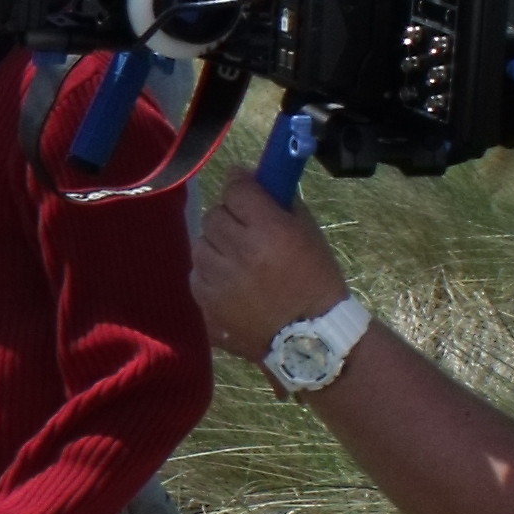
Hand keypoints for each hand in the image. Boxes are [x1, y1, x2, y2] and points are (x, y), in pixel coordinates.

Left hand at [192, 172, 352, 363]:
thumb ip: (279, 202)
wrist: (310, 337)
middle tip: (245, 230)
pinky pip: (197, 274)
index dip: (239, 186)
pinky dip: (210, 274)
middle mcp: (239, 252)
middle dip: (229, 218)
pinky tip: (231, 283)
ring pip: (201, 244)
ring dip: (216, 246)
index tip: (244, 188)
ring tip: (238, 260)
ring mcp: (218, 280)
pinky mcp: (205, 303)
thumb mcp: (308, 233)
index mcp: (270, 231)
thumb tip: (251, 176)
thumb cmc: (316, 280)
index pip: (236, 190)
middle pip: (214, 215)